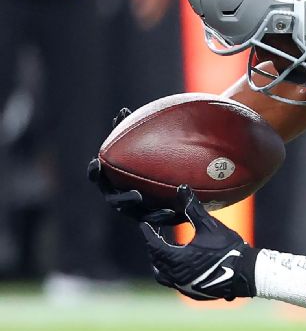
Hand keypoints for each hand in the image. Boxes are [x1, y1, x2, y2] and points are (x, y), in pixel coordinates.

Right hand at [88, 108, 182, 224]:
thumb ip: (127, 131)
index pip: (97, 178)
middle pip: (118, 202)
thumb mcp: (136, 146)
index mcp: (110, 181)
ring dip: (153, 215)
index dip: (95, 173)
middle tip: (136, 195)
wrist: (159, 180)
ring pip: (142, 216)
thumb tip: (124, 111)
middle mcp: (120, 198)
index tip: (96, 164)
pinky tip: (186, 212)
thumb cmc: (141, 159)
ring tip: (166, 211)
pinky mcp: (156, 216)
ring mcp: (137, 210)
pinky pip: (164, 218)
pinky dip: (173, 216)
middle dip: (125, 201)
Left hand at [140, 186, 256, 300]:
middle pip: (156, 260)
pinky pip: (175, 283)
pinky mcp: (193, 292)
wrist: (246, 273)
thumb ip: (193, 208)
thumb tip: (182, 188)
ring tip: (164, 254)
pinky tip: (180, 267)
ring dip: (161, 263)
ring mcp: (184, 286)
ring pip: (163, 275)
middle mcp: (176, 275)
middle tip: (155, 236)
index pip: (154, 244)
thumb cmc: (228, 248)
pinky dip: (173, 273)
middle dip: (154, 247)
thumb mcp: (210, 226)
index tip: (144, 225)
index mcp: (176, 258)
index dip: (148, 233)